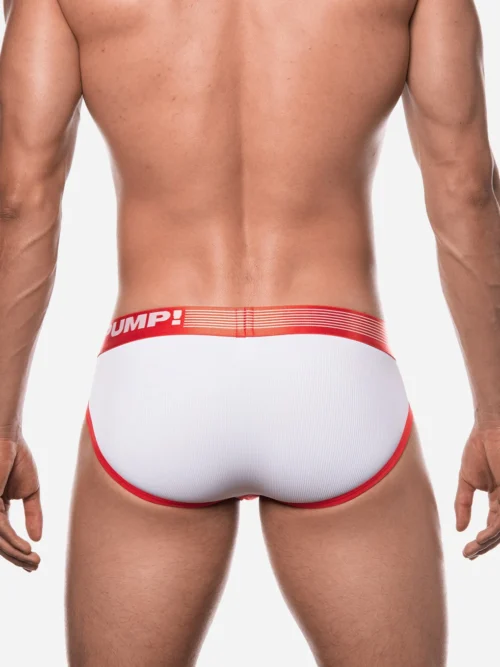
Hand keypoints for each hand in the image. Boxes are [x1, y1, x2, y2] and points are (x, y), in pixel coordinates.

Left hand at [0, 435, 41, 570]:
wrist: (8, 438)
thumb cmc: (17, 458)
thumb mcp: (30, 491)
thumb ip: (33, 514)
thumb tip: (38, 539)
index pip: (5, 539)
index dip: (19, 552)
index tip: (35, 563)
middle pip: (0, 545)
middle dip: (17, 558)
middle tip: (35, 566)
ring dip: (16, 555)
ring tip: (33, 561)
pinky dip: (13, 542)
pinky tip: (27, 548)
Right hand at [455, 423, 499, 559]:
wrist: (489, 429)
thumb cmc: (479, 449)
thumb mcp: (467, 481)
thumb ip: (463, 504)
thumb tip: (460, 528)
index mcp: (499, 500)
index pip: (493, 527)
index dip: (481, 541)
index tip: (466, 551)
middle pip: (499, 532)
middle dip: (484, 545)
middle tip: (469, 554)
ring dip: (489, 541)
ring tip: (474, 548)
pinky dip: (494, 530)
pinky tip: (482, 536)